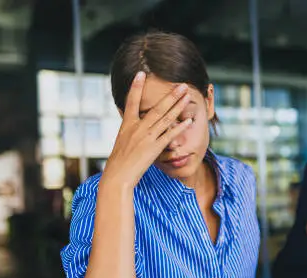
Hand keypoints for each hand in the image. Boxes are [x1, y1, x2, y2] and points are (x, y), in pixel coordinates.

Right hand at [102, 71, 193, 187]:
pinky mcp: (154, 148)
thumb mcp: (122, 140)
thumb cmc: (119, 161)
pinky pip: (170, 135)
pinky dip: (180, 127)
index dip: (135, 87)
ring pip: (166, 118)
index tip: (141, 74)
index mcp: (127, 124)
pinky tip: (189, 121)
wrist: (118, 175)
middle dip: (170, 95)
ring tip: (187, 96)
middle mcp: (137, 128)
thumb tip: (132, 121)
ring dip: (178, 106)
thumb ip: (130, 129)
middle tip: (182, 85)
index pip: (131, 101)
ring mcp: (147, 137)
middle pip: (157, 108)